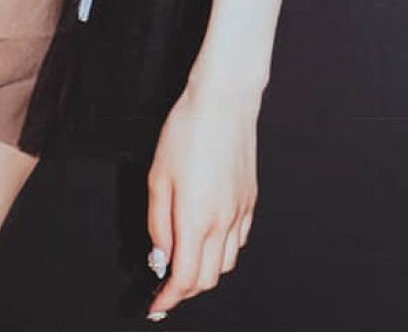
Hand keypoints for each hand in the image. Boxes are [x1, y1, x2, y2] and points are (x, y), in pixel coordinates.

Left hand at [145, 79, 259, 320]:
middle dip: (185, 289)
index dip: (169, 298)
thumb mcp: (158, 176)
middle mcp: (223, 222)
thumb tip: (161, 257)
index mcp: (196, 220)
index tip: (157, 306)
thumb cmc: (187, 131)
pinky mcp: (250, 200)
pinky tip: (208, 237)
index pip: (185, 279)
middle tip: (165, 285)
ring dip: (205, 272)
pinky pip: (238, 241)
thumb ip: (158, 223)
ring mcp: (241, 212)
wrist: (224, 101)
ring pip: (226, 264)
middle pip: (208, 279)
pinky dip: (222, 251)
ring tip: (185, 261)